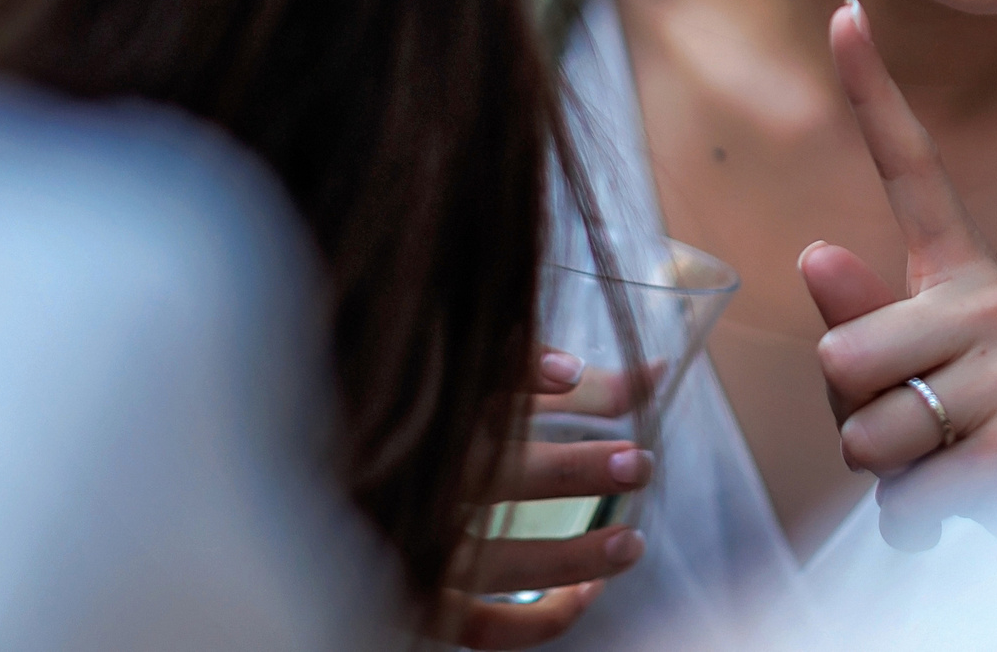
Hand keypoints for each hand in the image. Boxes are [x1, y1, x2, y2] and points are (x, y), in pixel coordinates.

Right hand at [436, 350, 653, 649]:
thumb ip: (550, 371)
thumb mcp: (470, 382)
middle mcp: (417, 482)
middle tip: (638, 464)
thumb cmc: (421, 427)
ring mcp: (414, 547)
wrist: (340, 506)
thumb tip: (657, 371)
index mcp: (424, 415)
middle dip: (577, 472)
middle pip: (498, 476)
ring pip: (499, 562)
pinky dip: (540, 619)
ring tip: (629, 543)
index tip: (571, 372)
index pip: (480, 383)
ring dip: (572, 557)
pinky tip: (586, 594)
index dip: (527, 371)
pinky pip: (483, 626)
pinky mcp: (417, 599)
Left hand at [800, 0, 996, 549]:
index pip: (912, 168)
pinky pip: (905, 497)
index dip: (870, 91)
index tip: (841, 9)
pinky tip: (972, 508)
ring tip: (953, 468)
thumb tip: (816, 251)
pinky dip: (918, 524)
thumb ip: (865, 324)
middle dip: (855, 423)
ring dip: (889, 480)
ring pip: (864, 434)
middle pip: (838, 355)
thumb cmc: (987, 435)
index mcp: (969, 272)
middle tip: (928, 434)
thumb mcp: (919, 373)